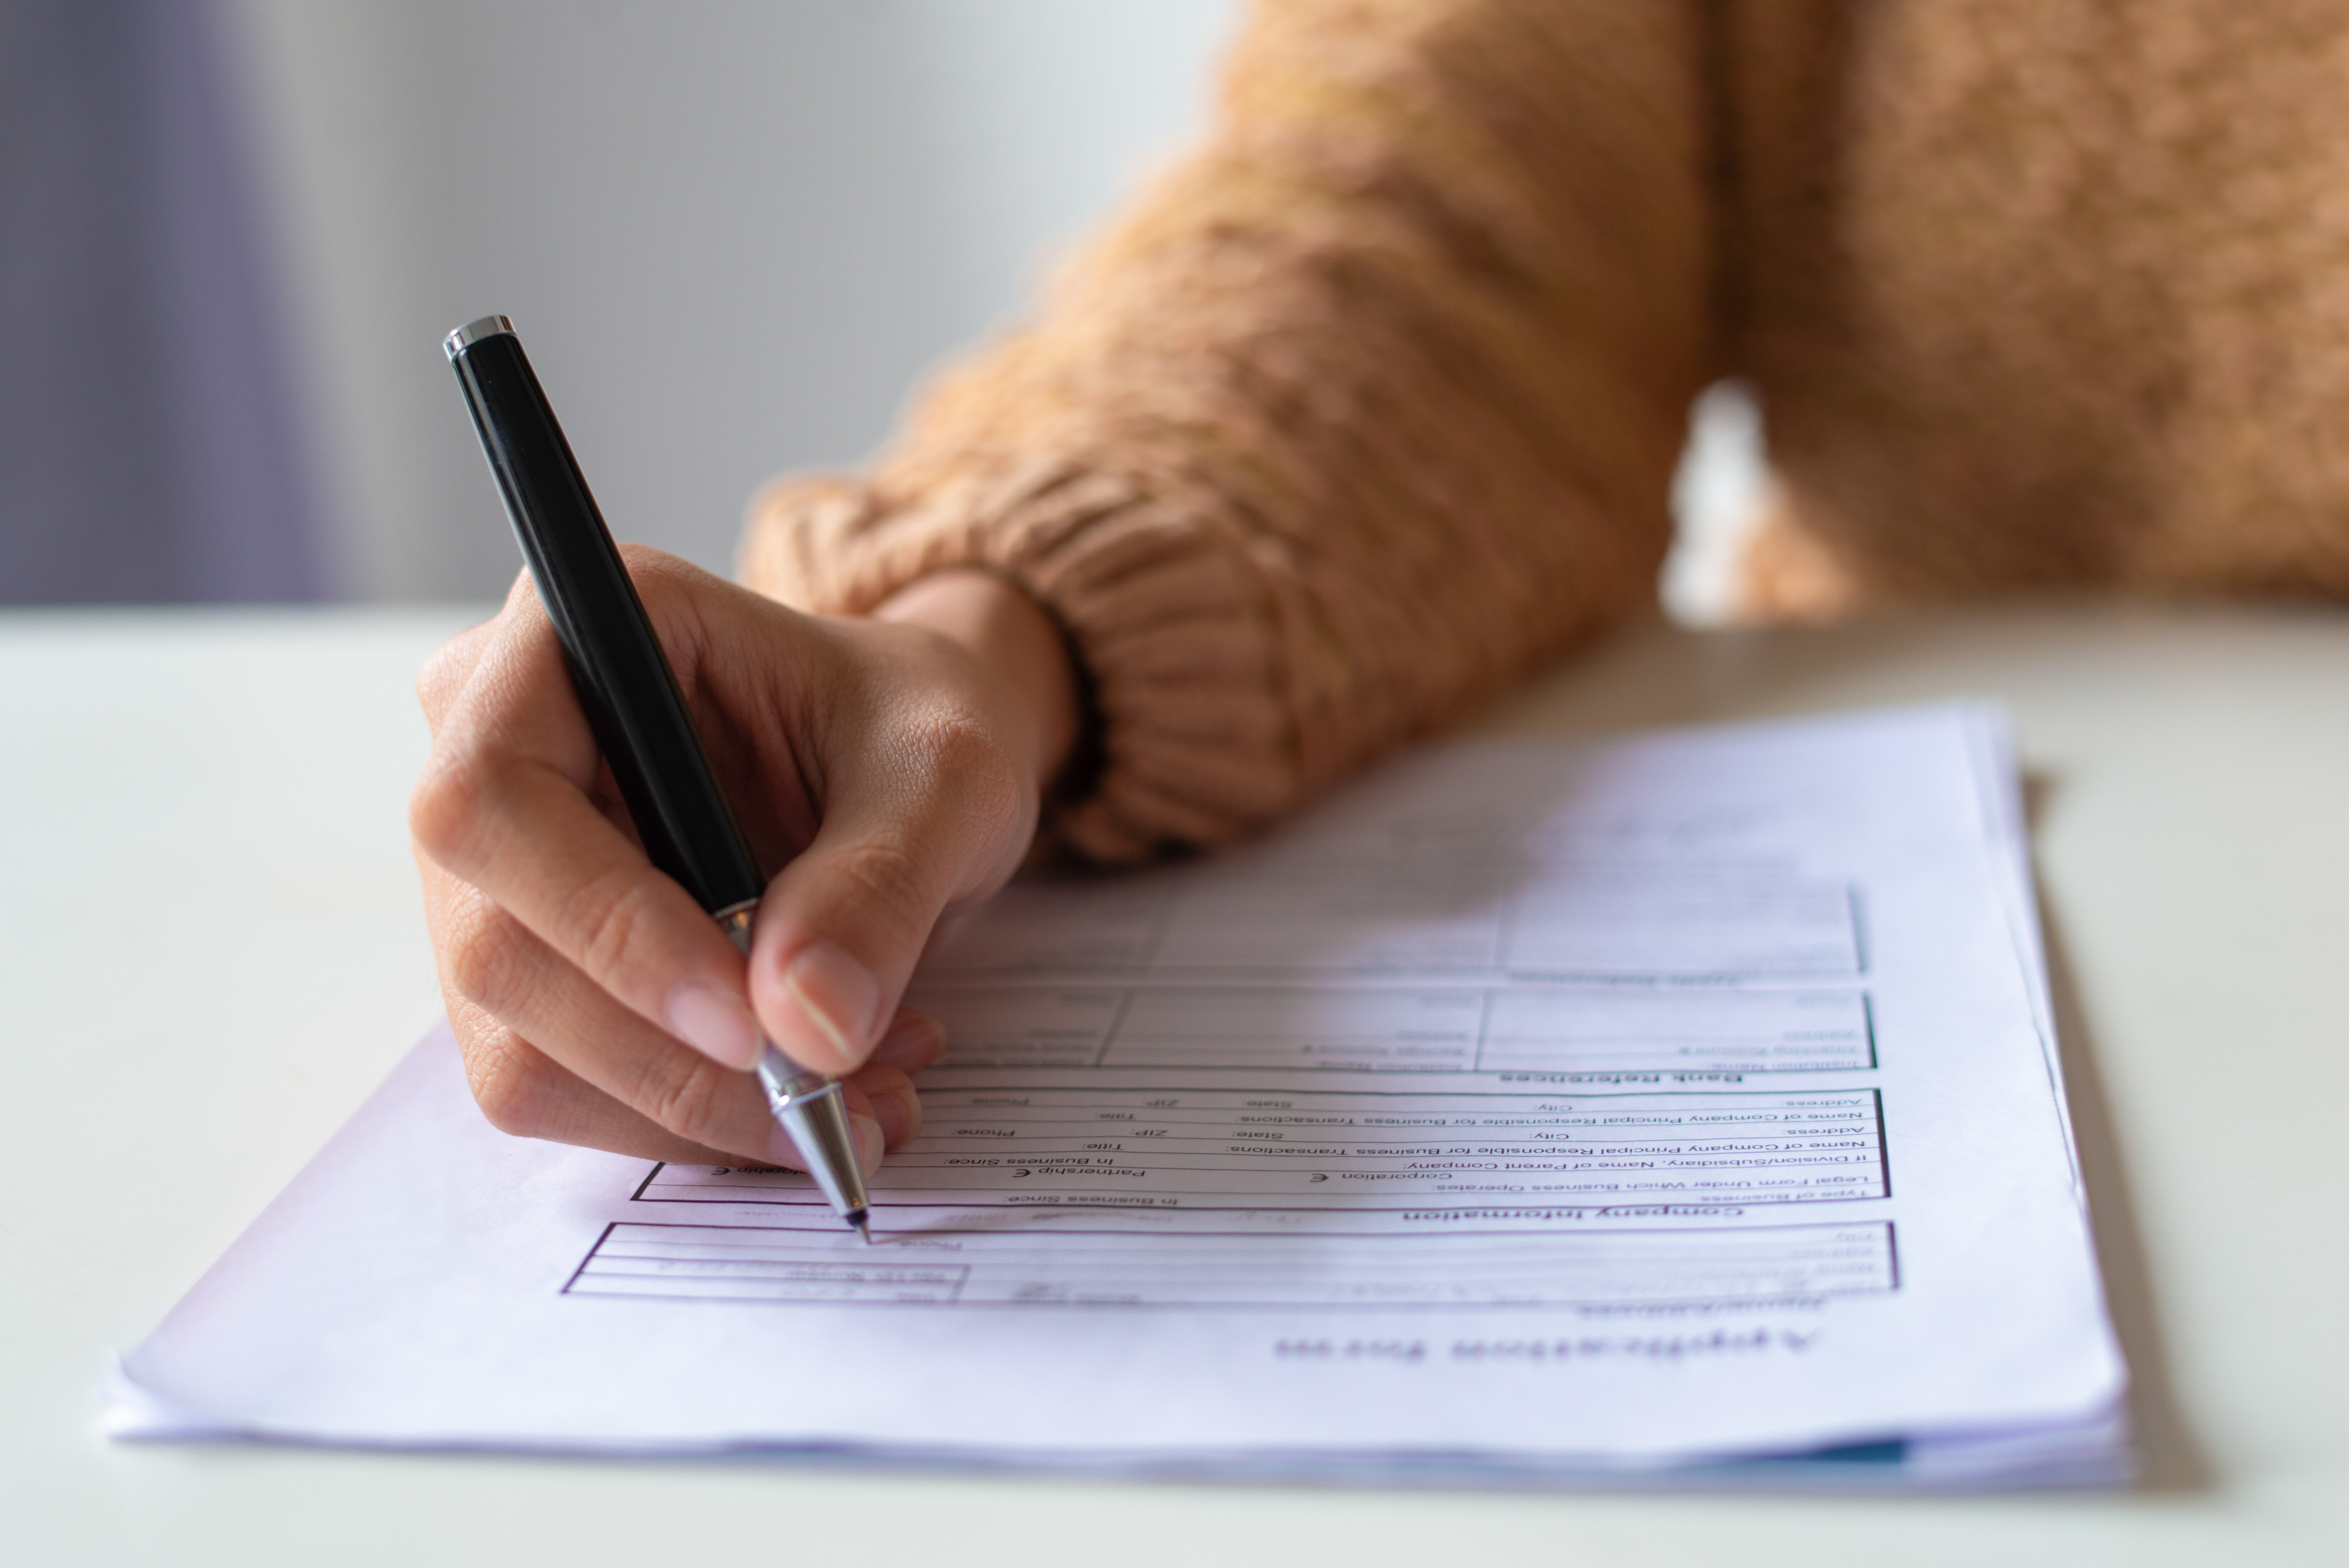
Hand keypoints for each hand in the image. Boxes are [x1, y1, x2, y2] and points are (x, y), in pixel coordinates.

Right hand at [410, 553, 1078, 1172]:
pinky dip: (687, 1122)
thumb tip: (806, 1026)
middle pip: (498, 949)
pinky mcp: (528, 968)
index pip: (493, 798)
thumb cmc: (913, 729)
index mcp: (569, 633)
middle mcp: (487, 744)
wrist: (912, 766)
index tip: (748, 1024)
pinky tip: (811, 1093)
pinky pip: (561, 1089)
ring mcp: (493, 870)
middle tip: (836, 1092)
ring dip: (691, 1109)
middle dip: (672, 1058)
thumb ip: (882, 881)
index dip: (604, 926)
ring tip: (858, 1096)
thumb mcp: (947, 774)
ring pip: (522, 1049)